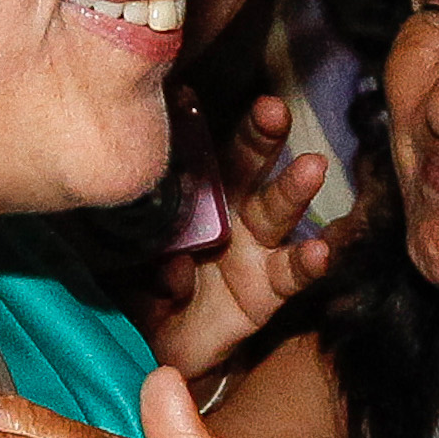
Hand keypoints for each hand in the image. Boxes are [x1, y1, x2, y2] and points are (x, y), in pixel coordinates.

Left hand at [148, 93, 342, 383]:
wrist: (162, 344)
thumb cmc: (141, 286)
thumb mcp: (118, 253)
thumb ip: (124, 236)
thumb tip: (143, 231)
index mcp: (196, 195)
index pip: (201, 150)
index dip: (198, 123)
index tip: (194, 93)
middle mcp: (233, 213)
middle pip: (248, 168)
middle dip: (262, 138)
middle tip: (273, 110)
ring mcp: (256, 249)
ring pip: (277, 211)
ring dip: (295, 189)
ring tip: (313, 167)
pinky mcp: (270, 290)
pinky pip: (291, 275)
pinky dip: (307, 263)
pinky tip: (320, 251)